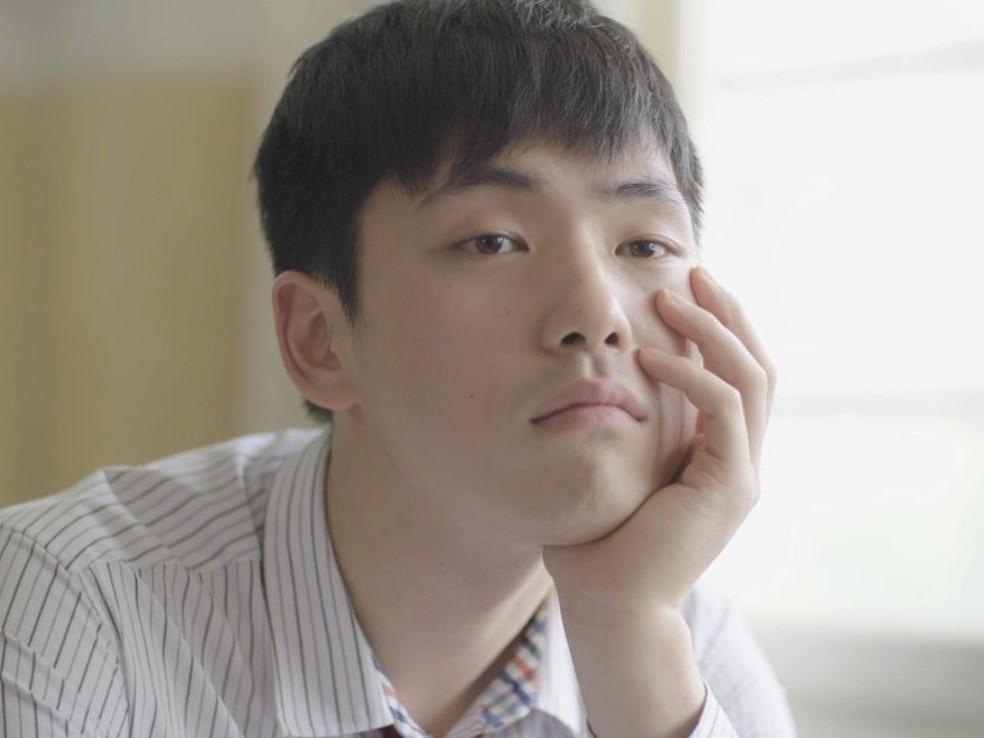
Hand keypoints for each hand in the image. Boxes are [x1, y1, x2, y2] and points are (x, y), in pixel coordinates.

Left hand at [542, 265, 777, 616]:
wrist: (607, 600)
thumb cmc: (599, 536)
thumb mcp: (617, 463)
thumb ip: (628, 423)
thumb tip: (602, 374)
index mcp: (719, 455)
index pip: (737, 374)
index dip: (720, 327)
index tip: (685, 288)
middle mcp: (739, 460)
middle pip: (757, 366)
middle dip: (726, 314)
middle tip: (692, 273)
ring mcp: (741, 473)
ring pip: (750, 379)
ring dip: (714, 331)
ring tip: (671, 297)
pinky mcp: (730, 486)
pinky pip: (722, 409)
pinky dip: (691, 375)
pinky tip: (649, 356)